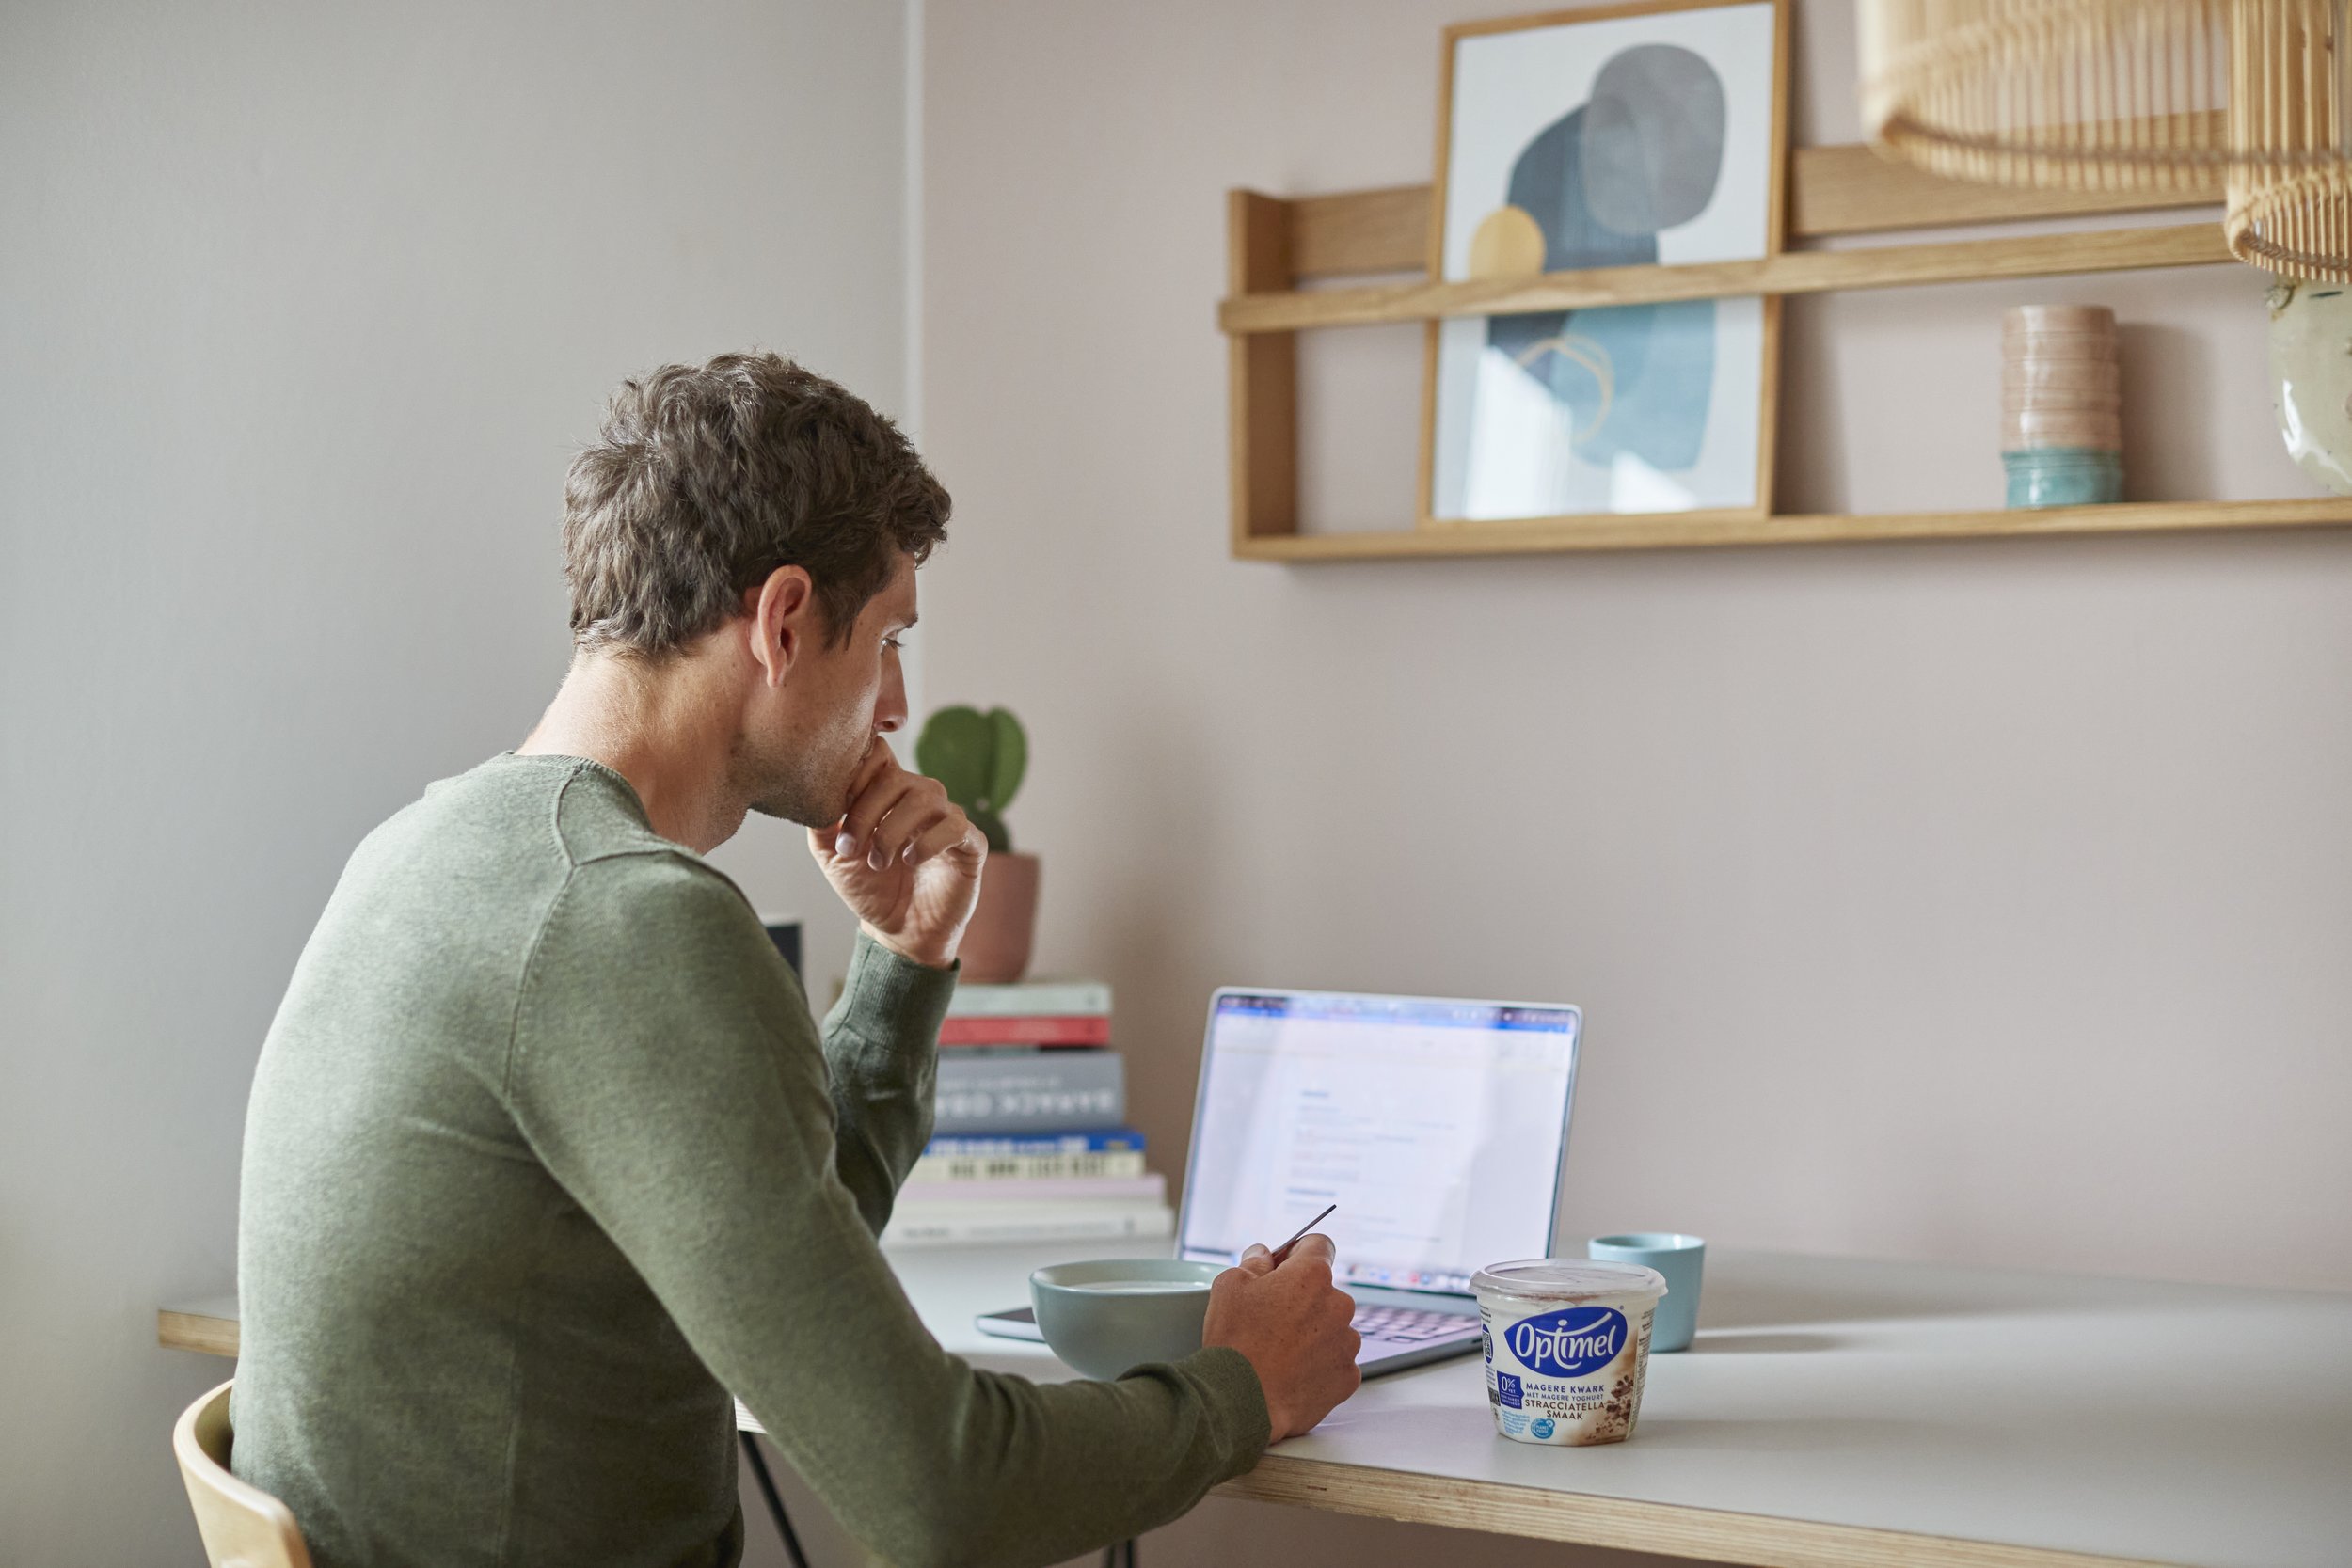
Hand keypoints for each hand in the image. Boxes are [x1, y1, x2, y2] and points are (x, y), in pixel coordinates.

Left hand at [808, 738, 985, 968]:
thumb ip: (822, 825)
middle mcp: (919, 799)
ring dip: (893, 830)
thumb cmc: (870, 889)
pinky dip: (928, 842)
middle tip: (851, 850)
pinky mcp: (970, 843)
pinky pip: (956, 825)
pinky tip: (912, 861)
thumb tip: (813, 796)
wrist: (900, 932)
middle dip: (866, 813)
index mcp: (887, 794)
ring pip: (926, 797)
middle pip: (896, 777)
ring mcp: (947, 818)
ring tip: (879, 862)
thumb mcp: (835, 857)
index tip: (836, 810)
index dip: (855, 775)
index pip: (878, 755)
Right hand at [1202, 1233, 1360, 1439]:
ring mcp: (1347, 1343)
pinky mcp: (1348, 1377)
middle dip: (1302, 1299)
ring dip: (1313, 1333)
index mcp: (1312, 1275)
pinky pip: (1337, 1362)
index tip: (1286, 1265)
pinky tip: (1292, 1372)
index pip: (1320, 1245)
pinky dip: (1319, 1364)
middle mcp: (1339, 1305)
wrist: (1242, 1402)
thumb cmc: (1235, 1343)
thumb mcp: (1230, 1285)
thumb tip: (1263, 1257)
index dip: (1299, 1253)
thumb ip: (1253, 1262)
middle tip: (1271, 1318)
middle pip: (1325, 1291)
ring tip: (1280, 1352)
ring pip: (1333, 1327)